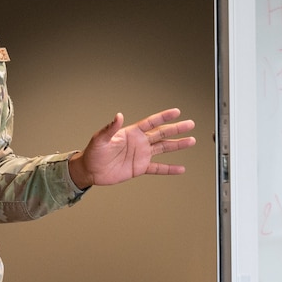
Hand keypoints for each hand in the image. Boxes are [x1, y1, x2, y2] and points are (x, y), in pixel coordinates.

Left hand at [69, 108, 197, 187]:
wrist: (90, 170)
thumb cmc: (93, 152)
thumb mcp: (100, 139)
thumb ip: (110, 128)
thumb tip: (118, 116)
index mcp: (131, 133)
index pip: (151, 122)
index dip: (163, 117)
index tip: (176, 112)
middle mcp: (139, 142)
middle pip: (162, 133)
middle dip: (176, 129)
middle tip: (190, 124)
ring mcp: (141, 155)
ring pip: (163, 148)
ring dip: (177, 145)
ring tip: (191, 141)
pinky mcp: (139, 167)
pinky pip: (158, 168)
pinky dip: (169, 169)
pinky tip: (180, 169)